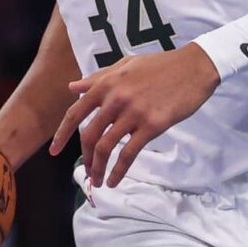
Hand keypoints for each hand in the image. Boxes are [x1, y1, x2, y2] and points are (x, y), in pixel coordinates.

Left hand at [49, 44, 219, 186]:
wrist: (193, 68)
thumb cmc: (160, 66)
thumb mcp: (125, 65)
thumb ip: (98, 78)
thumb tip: (72, 87)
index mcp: (106, 84)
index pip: (76, 113)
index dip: (62, 134)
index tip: (54, 151)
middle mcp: (115, 99)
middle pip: (89, 135)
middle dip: (85, 158)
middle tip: (86, 171)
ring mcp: (133, 113)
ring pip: (107, 147)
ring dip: (99, 168)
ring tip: (98, 181)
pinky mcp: (152, 126)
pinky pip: (129, 153)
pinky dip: (119, 170)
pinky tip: (115, 181)